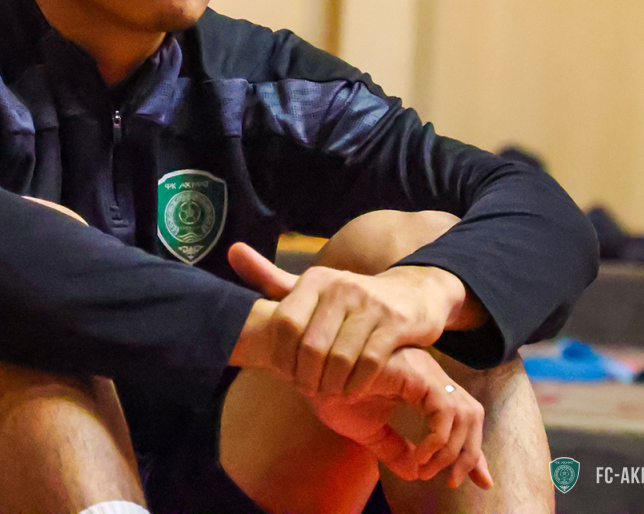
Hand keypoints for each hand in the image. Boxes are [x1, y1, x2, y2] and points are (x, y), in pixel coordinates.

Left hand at [228, 242, 464, 396]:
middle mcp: (340, 286)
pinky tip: (352, 390)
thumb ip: (270, 277)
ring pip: (340, 358)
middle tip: (309, 390)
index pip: (285, 325)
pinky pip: (369, 363)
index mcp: (314, 279)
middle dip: (307, 376)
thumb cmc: (349, 299)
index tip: (287, 374)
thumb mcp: (310, 287)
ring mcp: (370, 303)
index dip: (283, 357)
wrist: (411, 294)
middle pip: (311, 347)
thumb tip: (232, 251)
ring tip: (329, 393)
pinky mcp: (395, 322)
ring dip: (332, 384)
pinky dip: (357, 384)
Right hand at [314, 346, 492, 488]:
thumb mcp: (371, 431)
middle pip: (472, 413)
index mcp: (422, 382)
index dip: (472, 449)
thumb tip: (415, 473)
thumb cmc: (332, 394)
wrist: (307, 374)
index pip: (464, 414)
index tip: (471, 481)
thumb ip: (395, 448)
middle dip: (469, 454)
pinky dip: (437, 439)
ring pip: (464, 413)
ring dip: (452, 451)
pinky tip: (417, 456)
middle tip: (450, 481)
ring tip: (424, 469)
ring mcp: (422, 369)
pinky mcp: (413, 372)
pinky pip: (443, 409)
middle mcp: (427, 372)